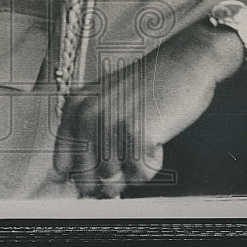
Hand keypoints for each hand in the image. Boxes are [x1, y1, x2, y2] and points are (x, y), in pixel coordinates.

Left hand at [53, 23, 241, 198]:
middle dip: (107, 181)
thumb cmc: (151, 83)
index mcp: (77, 107)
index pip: (62, 163)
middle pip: (86, 179)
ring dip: (132, 170)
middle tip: (128, 158)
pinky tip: (157, 139)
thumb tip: (83, 183)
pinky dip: (152, 164)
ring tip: (144, 140)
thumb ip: (90, 135)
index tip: (90, 181)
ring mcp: (111, 126)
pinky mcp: (137, 136)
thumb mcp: (108, 101)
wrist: (184, 62)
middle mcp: (88, 116)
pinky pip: (140, 175)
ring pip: (113, 181)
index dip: (77, 179)